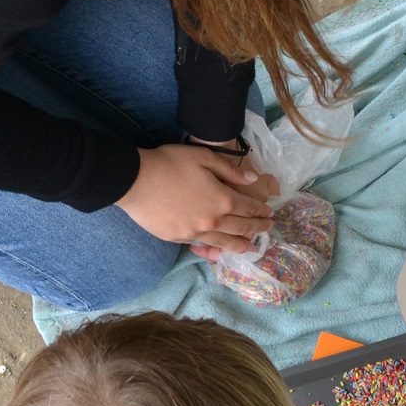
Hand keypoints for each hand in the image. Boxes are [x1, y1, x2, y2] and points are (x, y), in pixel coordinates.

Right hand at [116, 143, 274, 253]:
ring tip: (250, 248)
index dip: (261, 211)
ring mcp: (195, 233)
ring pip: (224, 242)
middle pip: (241, 228)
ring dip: (240, 245)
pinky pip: (201, 245)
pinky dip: (214, 247)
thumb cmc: (169, 163)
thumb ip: (230, 171)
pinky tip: (218, 247)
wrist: (135, 180)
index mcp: (222, 199)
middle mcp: (213, 221)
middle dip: (257, 229)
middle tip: (267, 229)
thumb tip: (252, 179)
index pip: (249, 208)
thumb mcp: (203, 157)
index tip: (270, 213)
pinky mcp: (178, 238)